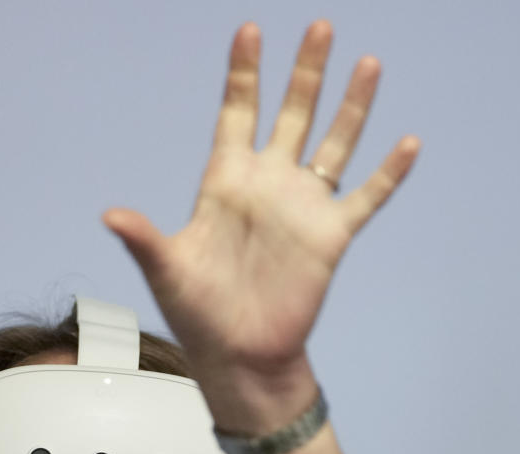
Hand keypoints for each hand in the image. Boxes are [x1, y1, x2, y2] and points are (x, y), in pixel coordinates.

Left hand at [104, 20, 419, 392]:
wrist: (239, 354)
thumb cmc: (197, 313)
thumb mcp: (167, 270)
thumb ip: (144, 238)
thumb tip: (110, 215)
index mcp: (224, 182)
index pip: (236, 114)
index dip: (244, 74)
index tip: (249, 31)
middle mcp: (266, 185)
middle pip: (291, 115)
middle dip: (305, 72)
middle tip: (320, 26)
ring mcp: (301, 208)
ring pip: (333, 144)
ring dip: (351, 106)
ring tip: (367, 63)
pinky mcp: (330, 236)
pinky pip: (366, 197)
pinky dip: (388, 173)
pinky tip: (408, 142)